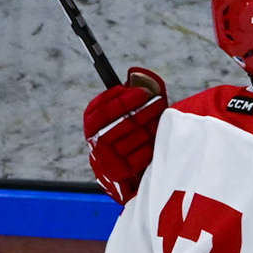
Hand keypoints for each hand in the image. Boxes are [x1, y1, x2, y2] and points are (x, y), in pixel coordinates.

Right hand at [85, 67, 167, 203]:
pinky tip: (156, 142)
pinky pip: (136, 160)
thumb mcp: (130, 115)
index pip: (99, 111)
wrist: (134, 174)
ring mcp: (104, 161)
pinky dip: (148, 149)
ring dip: (147, 129)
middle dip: (139, 112)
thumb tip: (137, 76)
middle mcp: (94, 144)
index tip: (141, 92)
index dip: (120, 100)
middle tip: (157, 102)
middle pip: (115, 125)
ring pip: (127, 142)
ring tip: (160, 121)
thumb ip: (132, 97)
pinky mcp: (118, 175)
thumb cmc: (134, 136)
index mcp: (92, 126)